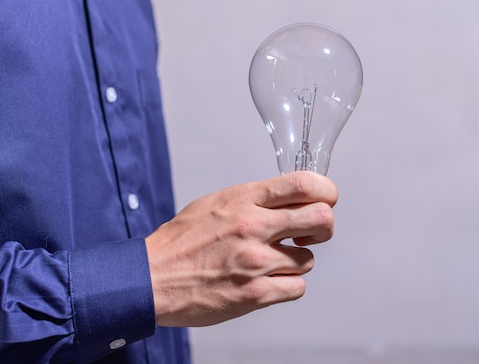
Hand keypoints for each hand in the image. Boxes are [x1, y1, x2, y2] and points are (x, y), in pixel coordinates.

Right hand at [145, 171, 337, 326]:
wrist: (152, 278)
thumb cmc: (180, 242)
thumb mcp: (214, 204)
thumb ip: (252, 200)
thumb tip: (286, 200)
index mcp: (243, 200)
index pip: (304, 183)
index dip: (326, 191)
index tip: (324, 200)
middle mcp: (253, 227)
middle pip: (321, 219)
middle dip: (322, 227)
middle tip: (308, 233)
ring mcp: (256, 262)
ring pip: (309, 259)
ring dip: (295, 262)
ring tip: (269, 262)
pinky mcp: (255, 294)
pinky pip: (296, 288)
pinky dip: (286, 285)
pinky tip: (265, 281)